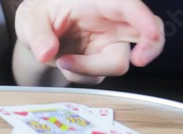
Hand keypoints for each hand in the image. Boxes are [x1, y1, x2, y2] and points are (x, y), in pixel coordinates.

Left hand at [15, 0, 164, 83]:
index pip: (129, 6)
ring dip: (88, 69)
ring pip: (117, 63)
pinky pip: (98, 76)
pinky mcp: (103, 61)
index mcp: (100, 1)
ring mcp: (110, 43)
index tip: (152, 35)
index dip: (145, 19)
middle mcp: (112, 22)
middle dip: (151, 46)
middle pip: (148, 32)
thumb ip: (38, 35)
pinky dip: (80, 75)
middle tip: (140, 60)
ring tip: (61, 60)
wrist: (36, 33)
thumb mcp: (30, 19)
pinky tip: (66, 63)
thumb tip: (46, 53)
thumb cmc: (40, 15)